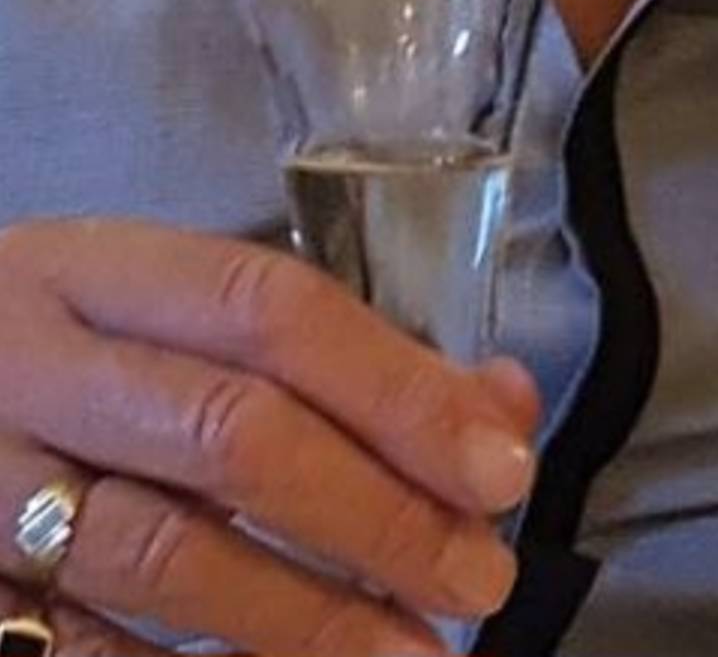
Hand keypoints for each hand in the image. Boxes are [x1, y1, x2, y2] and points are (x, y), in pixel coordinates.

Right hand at [0, 217, 537, 656]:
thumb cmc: (57, 356)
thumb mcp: (159, 313)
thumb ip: (333, 352)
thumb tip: (498, 408)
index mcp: (92, 271)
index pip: (267, 311)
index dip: (395, 388)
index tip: (498, 467)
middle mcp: (32, 368)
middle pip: (228, 435)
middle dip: (375, 516)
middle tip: (476, 580)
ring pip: (164, 556)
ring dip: (306, 620)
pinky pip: (87, 649)